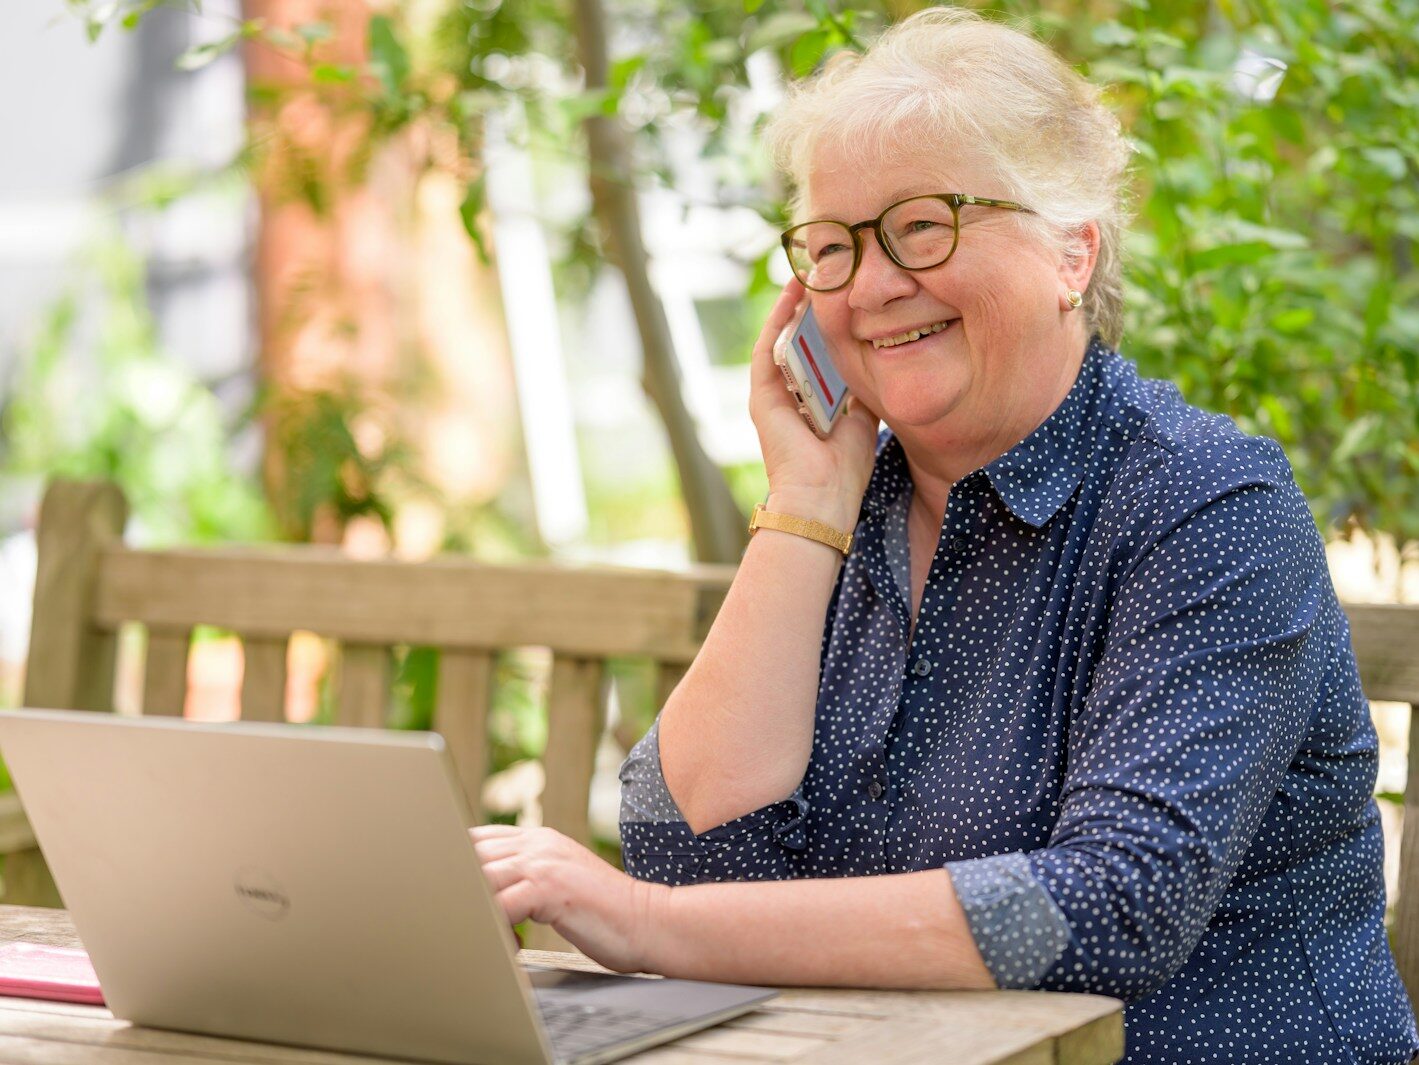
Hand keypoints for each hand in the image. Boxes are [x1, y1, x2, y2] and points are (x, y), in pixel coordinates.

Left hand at [470, 824, 665, 973]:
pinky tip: (503, 947)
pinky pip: (499, 907)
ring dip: (472, 911)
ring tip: (475, 939)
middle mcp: (538, 844)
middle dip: (456, 888)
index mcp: (539, 840)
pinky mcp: (550, 888)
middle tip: (452, 920)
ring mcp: (543, 863)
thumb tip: (489, 895)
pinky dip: (491, 930)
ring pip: (479, 879)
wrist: (651, 922)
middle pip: (470, 855)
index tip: (446, 891)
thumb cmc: (606, 914)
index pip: (478, 838)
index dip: (455, 864)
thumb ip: (529, 877)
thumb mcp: (562, 883)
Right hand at [750, 279, 879, 527]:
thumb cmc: (844, 472)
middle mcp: (788, 395)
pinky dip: (780, 320)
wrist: (822, 500)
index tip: (849, 294)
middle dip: (814, 307)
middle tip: (830, 270)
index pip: (820, 354)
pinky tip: (793, 294)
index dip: (831, 323)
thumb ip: (862, 392)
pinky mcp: (761, 396)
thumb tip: (880, 360)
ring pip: (783, 338)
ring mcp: (772, 394)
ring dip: (795, 304)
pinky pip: (769, 349)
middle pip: (801, 340)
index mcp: (811, 403)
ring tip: (812, 270)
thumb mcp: (863, 420)